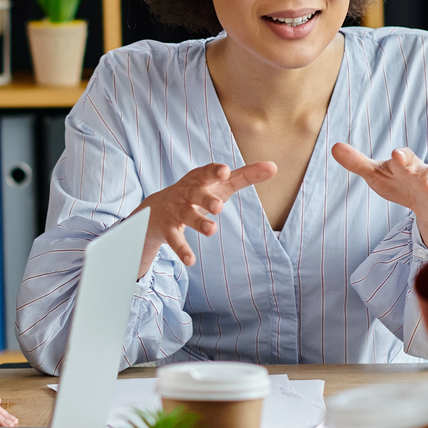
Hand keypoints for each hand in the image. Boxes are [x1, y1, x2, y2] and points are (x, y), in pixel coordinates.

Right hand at [134, 162, 276, 273]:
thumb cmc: (196, 193)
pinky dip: (182, 250)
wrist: (153, 210)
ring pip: (185, 216)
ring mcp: (174, 211)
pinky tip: (191, 261)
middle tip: (218, 207)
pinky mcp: (167, 230)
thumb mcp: (219, 184)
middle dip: (205, 199)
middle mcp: (184, 193)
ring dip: (197, 223)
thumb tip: (274, 166)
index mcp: (197, 179)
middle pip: (195, 194)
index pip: (206, 172)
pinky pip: (174, 240)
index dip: (214, 172)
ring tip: (212, 230)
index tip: (225, 172)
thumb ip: (245, 175)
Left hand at [332, 143, 427, 244]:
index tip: (396, 155)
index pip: (404, 157)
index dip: (401, 156)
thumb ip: (357, 162)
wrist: (426, 201)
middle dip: (425, 174)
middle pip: (426, 172)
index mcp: (406, 164)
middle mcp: (425, 174)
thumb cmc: (399, 183)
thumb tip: (334, 147)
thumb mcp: (376, 174)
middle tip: (425, 180)